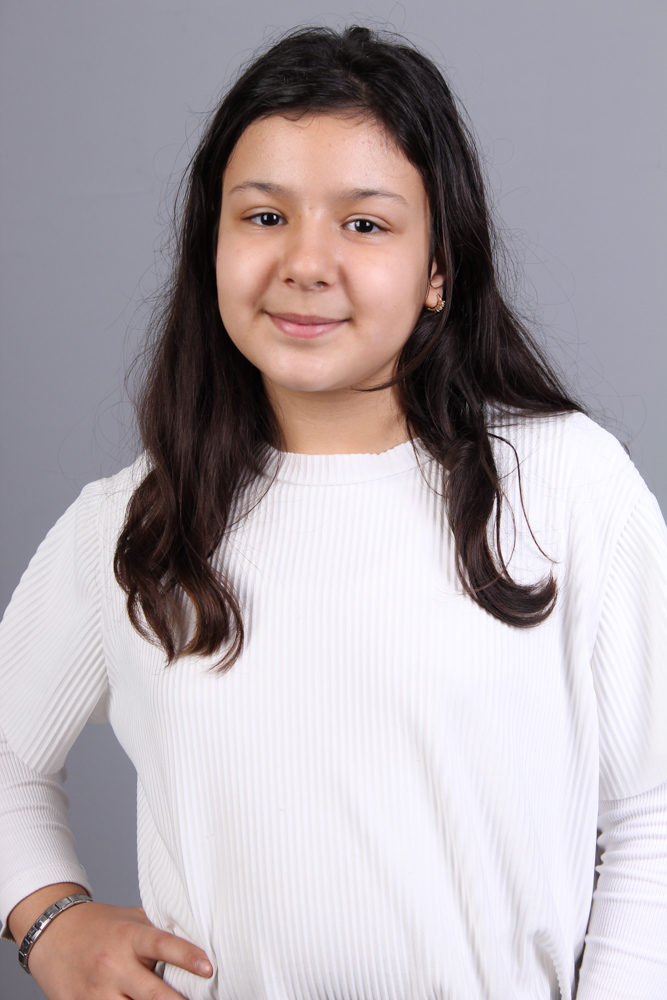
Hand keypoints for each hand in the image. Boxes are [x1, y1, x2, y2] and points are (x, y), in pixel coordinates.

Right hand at [24, 899, 212, 999]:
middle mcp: (114, 964)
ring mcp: (95, 990)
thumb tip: (197, 937)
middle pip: (152, 994)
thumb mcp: (131, 919)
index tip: (209, 968)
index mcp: (129, 937)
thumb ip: (159, 930)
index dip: (187, 957)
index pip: (162, 945)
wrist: (53, 932)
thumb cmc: (100, 925)